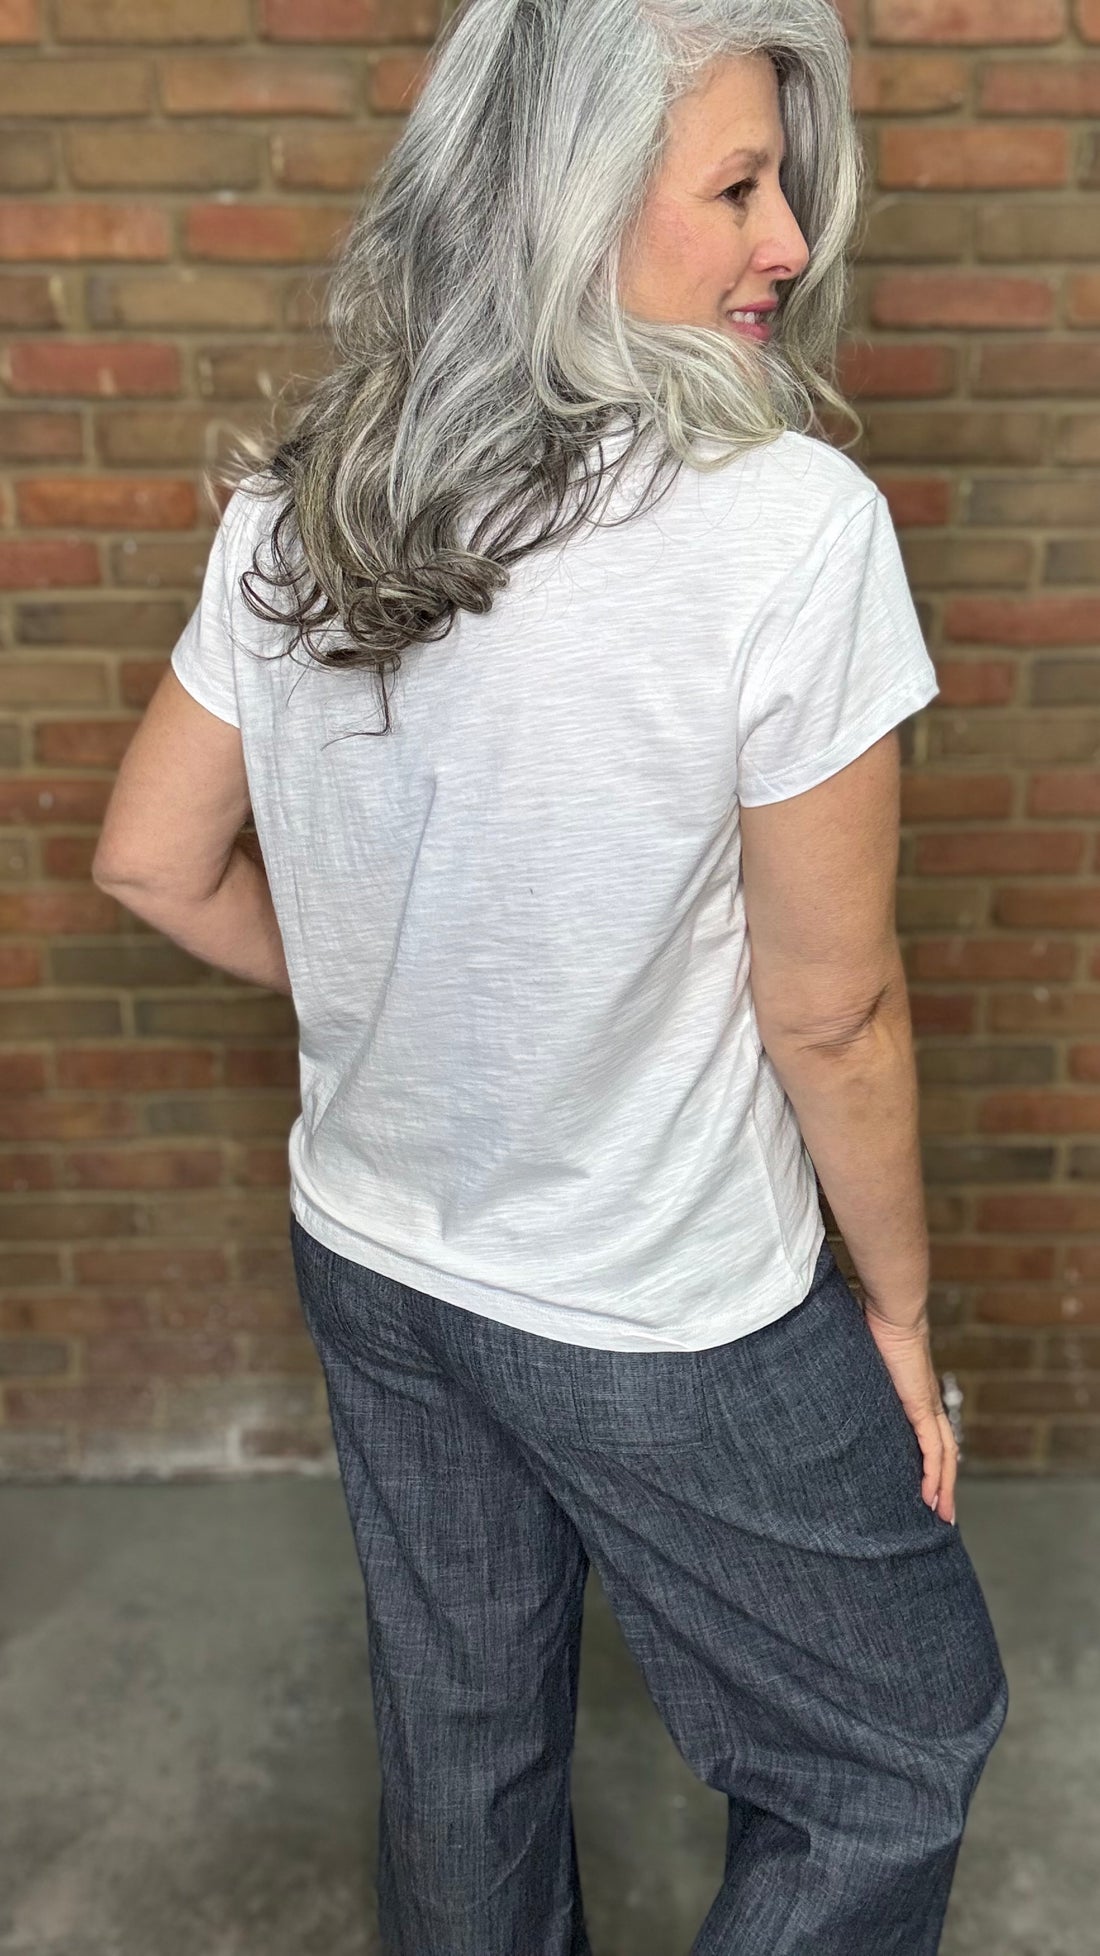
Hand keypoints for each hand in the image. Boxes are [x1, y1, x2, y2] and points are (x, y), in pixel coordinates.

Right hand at [860, 1303, 957, 1524]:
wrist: (892, 1309)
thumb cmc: (874, 1323)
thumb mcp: (861, 1359)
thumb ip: (853, 1372)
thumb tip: (824, 1371)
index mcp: (914, 1393)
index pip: (929, 1433)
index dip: (931, 1460)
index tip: (925, 1482)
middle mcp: (926, 1403)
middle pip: (944, 1451)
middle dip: (945, 1484)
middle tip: (941, 1512)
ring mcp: (927, 1405)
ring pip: (944, 1455)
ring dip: (945, 1487)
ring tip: (941, 1514)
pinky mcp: (922, 1406)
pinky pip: (933, 1448)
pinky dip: (935, 1474)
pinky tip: (931, 1494)